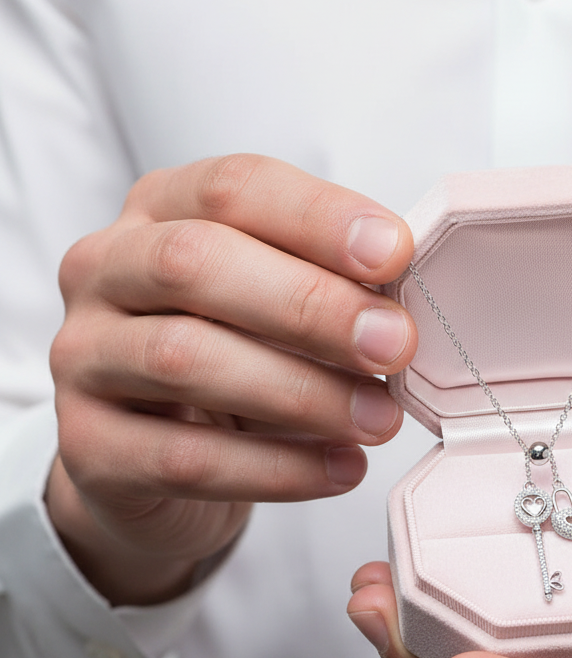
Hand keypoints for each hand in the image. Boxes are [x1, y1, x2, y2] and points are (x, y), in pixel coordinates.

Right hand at [49, 154, 415, 604]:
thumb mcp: (277, 300)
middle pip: (194, 264)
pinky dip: (277, 468)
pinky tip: (340, 468)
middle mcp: (106, 270)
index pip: (233, 188)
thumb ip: (329, 283)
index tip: (395, 254)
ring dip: (302, 392)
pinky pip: (184, 458)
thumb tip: (402, 302)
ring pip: (184, 361)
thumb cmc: (234, 353)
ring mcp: (82, 357)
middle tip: (395, 345)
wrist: (153, 456)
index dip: (318, 217)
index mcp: (162, 210)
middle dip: (310, 305)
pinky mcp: (88, 447)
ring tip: (380, 419)